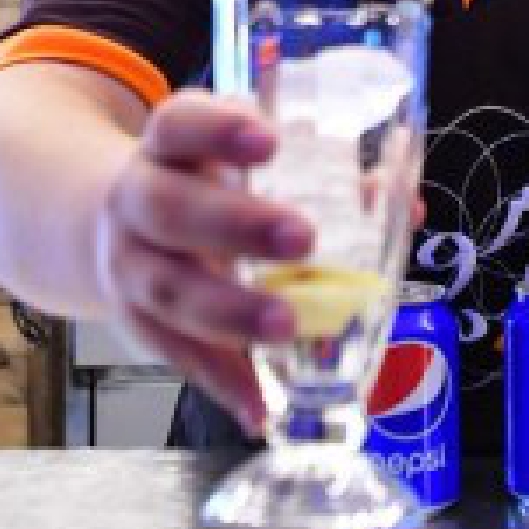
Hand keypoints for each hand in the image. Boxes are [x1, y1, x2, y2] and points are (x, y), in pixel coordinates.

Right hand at [91, 90, 312, 434]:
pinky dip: (223, 381)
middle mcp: (138, 197)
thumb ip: (320, 173)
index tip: (271, 140)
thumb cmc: (206, 183)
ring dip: (230, 312)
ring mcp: (129, 262)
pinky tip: (260, 405)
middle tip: (302, 237)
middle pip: (170, 208)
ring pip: (167, 288)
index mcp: (169, 144)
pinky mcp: (136, 321)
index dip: (220, 130)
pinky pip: (176, 355)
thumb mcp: (245, 159)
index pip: (180, 123)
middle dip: (237, 224)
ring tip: (286, 326)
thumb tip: (403, 201)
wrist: (125, 224)